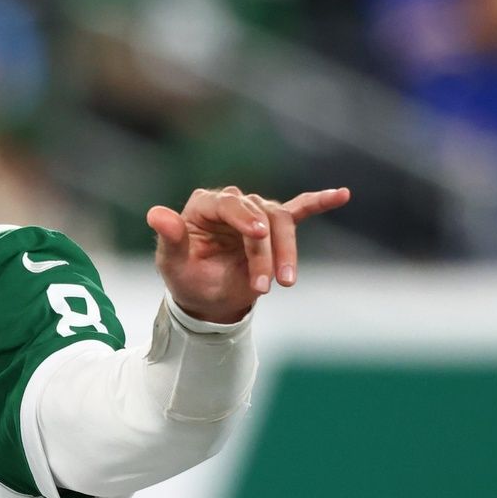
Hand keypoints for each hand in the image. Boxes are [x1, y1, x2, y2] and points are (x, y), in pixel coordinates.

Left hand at [146, 186, 350, 323]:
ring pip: (281, 222)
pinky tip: (341, 195)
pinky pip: (299, 210)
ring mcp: (254, 213)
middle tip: (265, 286)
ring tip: (287, 283)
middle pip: (259, 216)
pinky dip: (319, 202)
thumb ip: (169, 239)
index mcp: (203, 206)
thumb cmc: (188, 280)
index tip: (258, 236)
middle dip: (265, 252)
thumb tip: (155, 213)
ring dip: (287, 252)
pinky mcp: (273, 227)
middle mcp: (231, 203)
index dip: (244, 218)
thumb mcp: (172, 265)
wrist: (208, 301)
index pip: (228, 203)